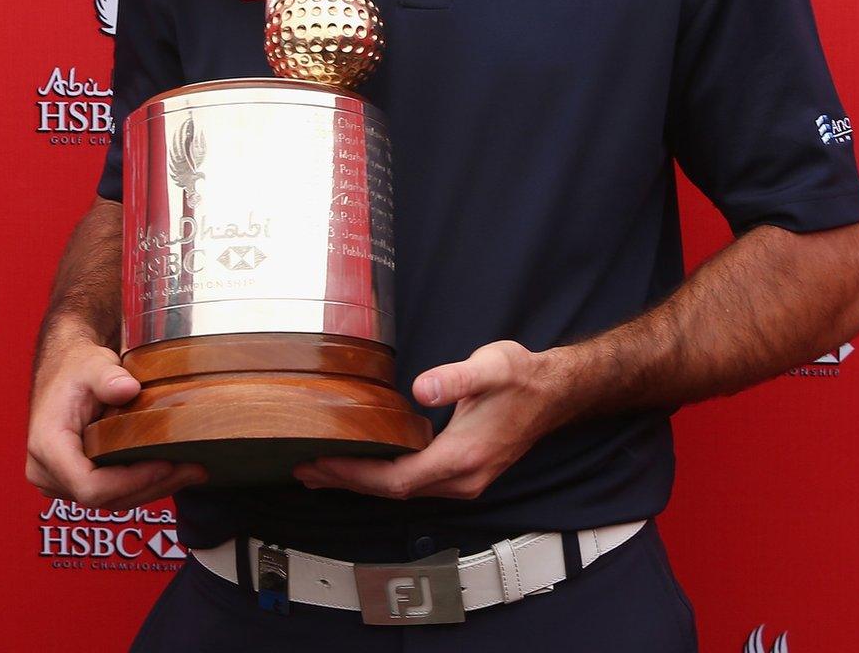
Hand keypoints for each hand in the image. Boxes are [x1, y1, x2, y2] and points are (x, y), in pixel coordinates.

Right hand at [25, 326, 206, 509]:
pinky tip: (172, 469)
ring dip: (153, 488)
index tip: (166, 465)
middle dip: (152, 486)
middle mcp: (47, 472)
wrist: (65, 371)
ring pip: (111, 500)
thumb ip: (108, 377)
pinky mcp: (75, 481)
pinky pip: (111, 492)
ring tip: (192, 470)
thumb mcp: (92, 365)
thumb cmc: (77, 368)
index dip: (131, 482)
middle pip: (104, 498)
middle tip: (194, 469)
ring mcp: (59, 481)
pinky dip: (142, 483)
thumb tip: (128, 388)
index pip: (90, 486)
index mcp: (47, 447)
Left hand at [293, 340, 574, 499]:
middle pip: (393, 492)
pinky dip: (381, 477)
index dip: (356, 475)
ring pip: (402, 491)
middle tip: (304, 469)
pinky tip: (362, 466)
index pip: (397, 479)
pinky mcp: (463, 475)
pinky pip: (413, 483)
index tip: (320, 463)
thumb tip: (423, 388)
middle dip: (347, 482)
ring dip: (361, 482)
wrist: (554, 393)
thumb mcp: (492, 366)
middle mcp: (461, 479)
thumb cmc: (522, 378)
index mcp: (463, 457)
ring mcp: (463, 481)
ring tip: (321, 471)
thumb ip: (456, 378)